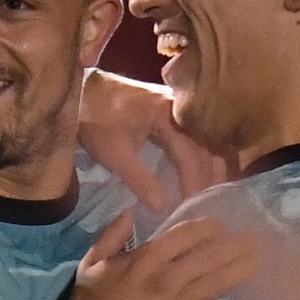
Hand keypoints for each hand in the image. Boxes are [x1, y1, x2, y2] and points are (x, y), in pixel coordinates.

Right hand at [73, 210, 258, 299]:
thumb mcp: (92, 263)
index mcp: (146, 259)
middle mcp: (167, 279)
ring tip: (260, 261)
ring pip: (216, 284)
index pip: (186, 235)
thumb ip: (112, 235)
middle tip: (256, 240)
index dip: (207, 228)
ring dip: (240, 271)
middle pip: (209, 257)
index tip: (220, 226)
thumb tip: (130, 212)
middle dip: (235, 246)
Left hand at [78, 69, 227, 211]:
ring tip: (213, 196)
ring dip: (215, 168)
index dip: (195, 183)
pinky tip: (208, 176)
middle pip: (209, 147)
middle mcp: (182, 109)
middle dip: (211, 179)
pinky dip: (208, 157)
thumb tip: (164, 208)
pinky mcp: (177, 113)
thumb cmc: (96, 120)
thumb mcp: (113, 152)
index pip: (192, 154)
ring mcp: (182, 109)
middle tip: (210, 208)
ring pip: (210, 142)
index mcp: (169, 114)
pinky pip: (202, 138)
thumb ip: (140, 180)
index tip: (195, 209)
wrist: (84, 90)